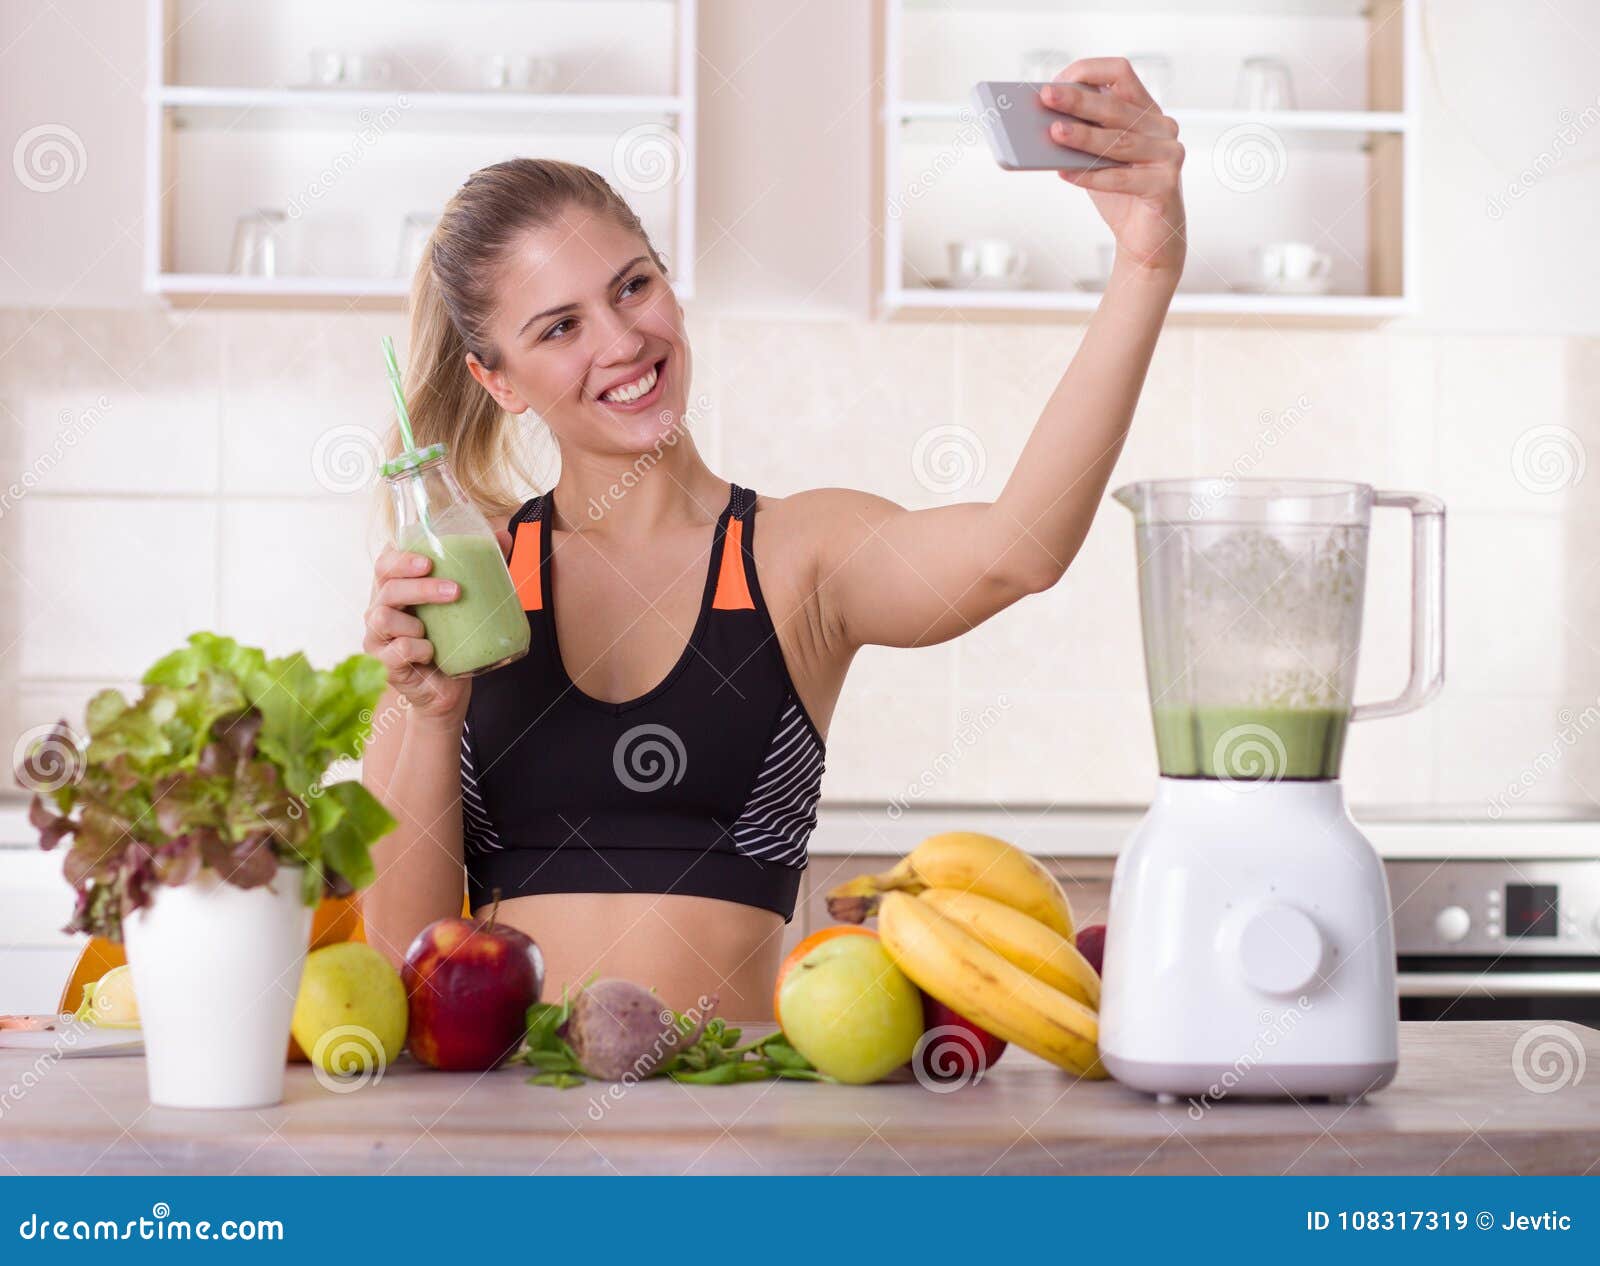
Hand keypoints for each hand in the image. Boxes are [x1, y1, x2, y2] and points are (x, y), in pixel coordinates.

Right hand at [362, 529, 512, 721]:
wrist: (447, 690)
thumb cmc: (451, 641)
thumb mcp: (466, 602)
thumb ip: (481, 567)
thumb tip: (504, 535)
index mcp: (395, 589)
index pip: (385, 563)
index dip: (401, 558)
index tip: (430, 560)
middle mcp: (379, 609)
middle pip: (388, 587)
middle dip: (421, 587)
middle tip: (455, 591)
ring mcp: (377, 638)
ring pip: (384, 617)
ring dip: (416, 622)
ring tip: (434, 631)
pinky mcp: (384, 664)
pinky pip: (397, 650)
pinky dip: (417, 649)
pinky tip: (431, 653)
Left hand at [1042, 58, 1186, 278]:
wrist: (1147, 240)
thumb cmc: (1120, 193)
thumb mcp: (1097, 157)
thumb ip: (1082, 135)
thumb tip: (1043, 122)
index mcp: (1145, 111)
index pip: (1120, 73)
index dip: (1088, 72)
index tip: (1056, 83)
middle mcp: (1162, 127)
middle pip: (1116, 106)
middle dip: (1078, 100)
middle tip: (1047, 97)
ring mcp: (1168, 154)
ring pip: (1119, 141)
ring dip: (1083, 136)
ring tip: (1054, 133)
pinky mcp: (1166, 185)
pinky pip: (1123, 178)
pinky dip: (1092, 176)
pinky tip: (1065, 173)